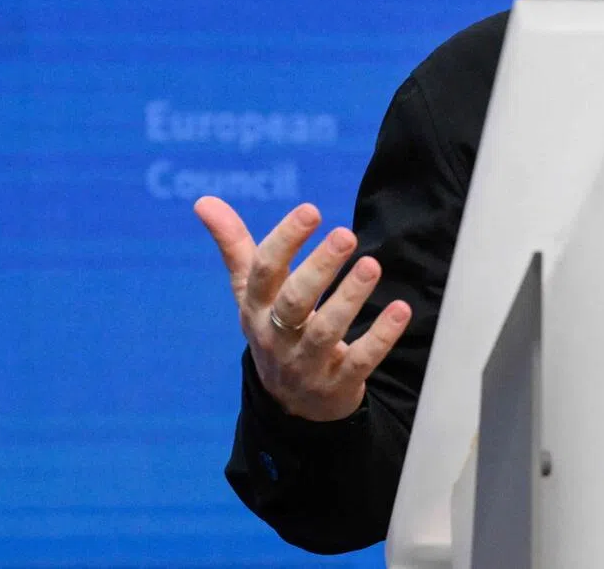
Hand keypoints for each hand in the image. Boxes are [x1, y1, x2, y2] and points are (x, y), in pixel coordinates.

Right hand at [194, 196, 411, 421]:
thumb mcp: (251, 291)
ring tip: (372, 265)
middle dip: (319, 268)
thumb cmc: (272, 326)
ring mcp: (306, 363)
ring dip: (350, 298)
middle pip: (294, 301)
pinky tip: (400, 309)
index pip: (264, 272)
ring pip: (325, 332)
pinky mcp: (338, 383)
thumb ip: (234, 245)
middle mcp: (276, 336)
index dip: (286, 240)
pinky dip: (381, 336)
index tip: (311, 210)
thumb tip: (203, 200)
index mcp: (255, 308)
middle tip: (346, 234)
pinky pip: (359, 361)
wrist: (290, 403)